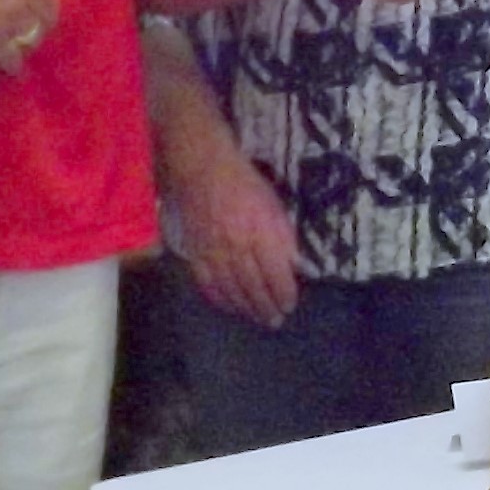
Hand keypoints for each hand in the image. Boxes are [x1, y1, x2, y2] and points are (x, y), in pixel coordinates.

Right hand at [174, 145, 301, 326]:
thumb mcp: (275, 206)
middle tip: (274, 321)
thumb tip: (294, 266)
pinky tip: (229, 306)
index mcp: (262, 233)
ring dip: (245, 308)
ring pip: (231, 289)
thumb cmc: (245, 183)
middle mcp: (238, 247)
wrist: (201, 169)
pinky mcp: (195, 252)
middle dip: (266, 307)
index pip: (276, 275)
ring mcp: (214, 251)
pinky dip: (219, 298)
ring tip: (256, 318)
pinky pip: (207, 282)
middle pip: (253, 287)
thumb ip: (284, 238)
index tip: (289, 305)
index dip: (283, 294)